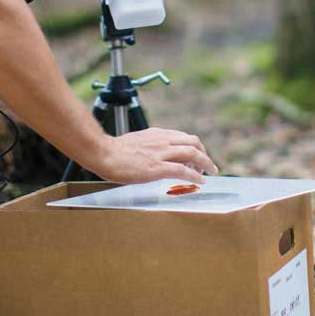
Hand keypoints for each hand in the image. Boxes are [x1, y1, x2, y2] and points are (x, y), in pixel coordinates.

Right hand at [92, 128, 218, 183]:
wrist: (104, 153)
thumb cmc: (115, 150)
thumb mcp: (138, 141)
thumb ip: (150, 145)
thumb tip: (155, 154)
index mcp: (158, 134)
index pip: (184, 137)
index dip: (195, 146)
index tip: (198, 155)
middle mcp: (163, 140)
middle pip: (193, 142)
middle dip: (205, 153)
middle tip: (208, 165)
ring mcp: (162, 153)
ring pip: (192, 153)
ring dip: (205, 163)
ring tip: (210, 172)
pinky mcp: (158, 168)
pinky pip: (183, 170)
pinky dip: (195, 176)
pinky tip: (199, 181)